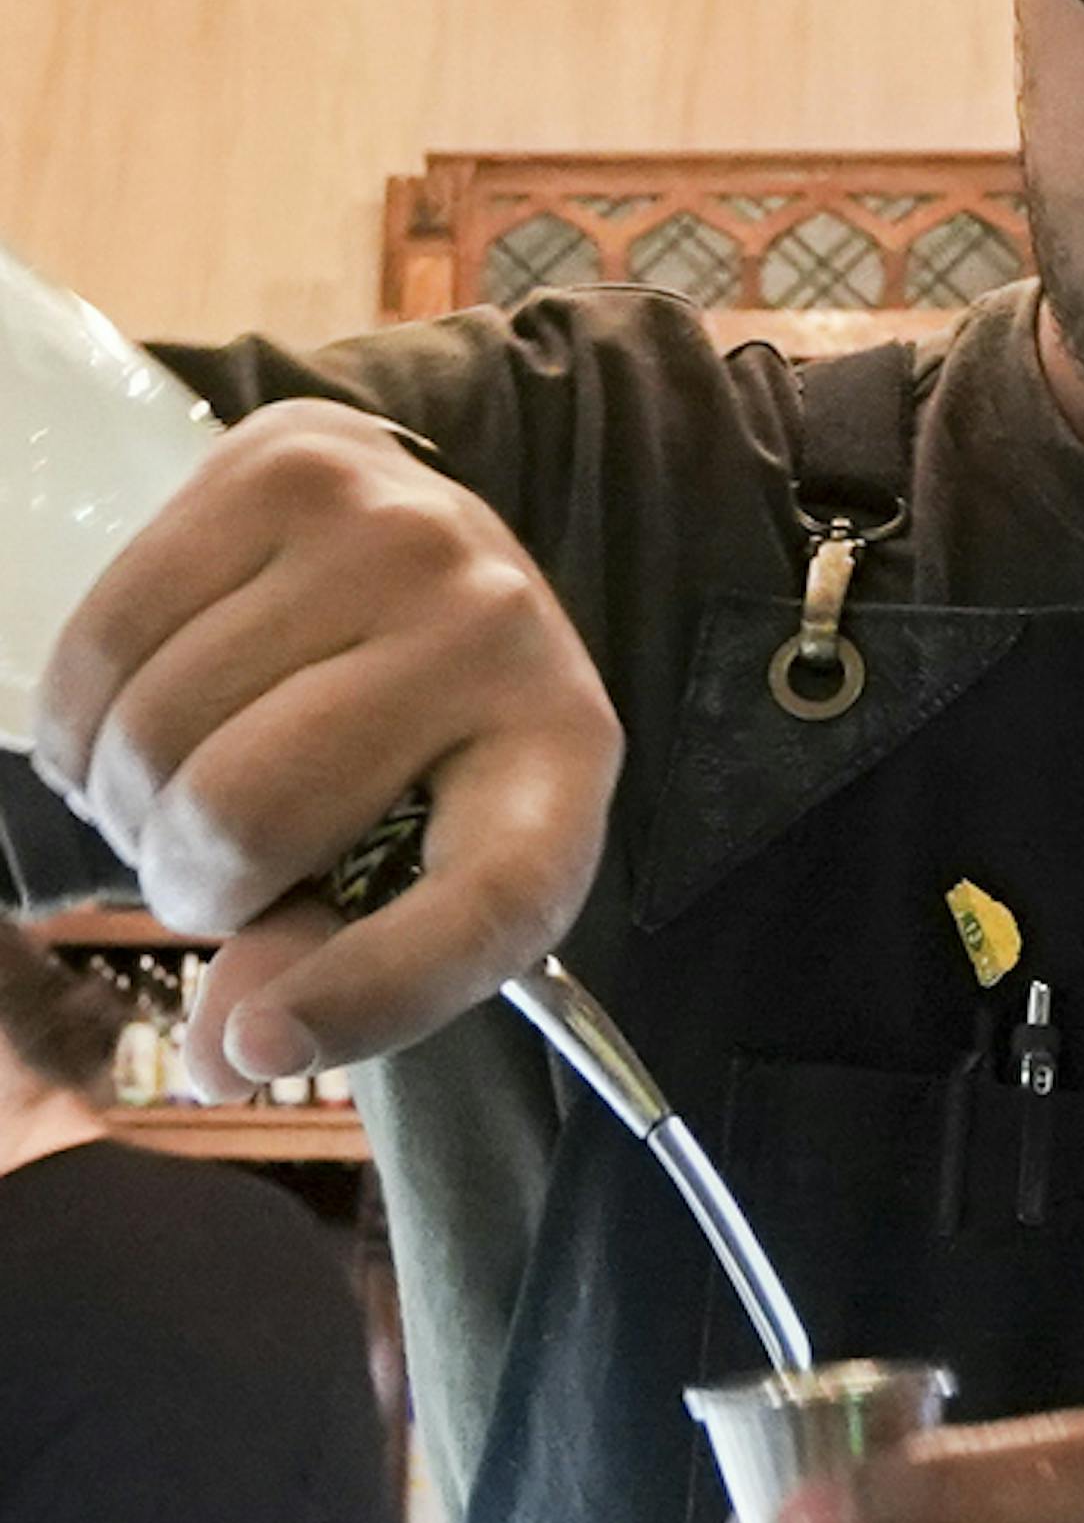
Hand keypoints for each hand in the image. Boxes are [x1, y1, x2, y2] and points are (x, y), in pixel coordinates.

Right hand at [32, 402, 621, 1092]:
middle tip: (207, 873)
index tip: (255, 1045)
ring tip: (178, 791)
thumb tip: (222, 1059)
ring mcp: (394, 534)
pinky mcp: (286, 463)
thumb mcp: (425, 869)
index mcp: (563, 768)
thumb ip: (334, 969)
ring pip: (156, 733)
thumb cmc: (426, 747)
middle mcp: (497, 632)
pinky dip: (82, 726)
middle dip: (188, 885)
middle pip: (248, 816)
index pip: (480, 906)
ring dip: (128, 804)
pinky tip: (130, 729)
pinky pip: (104, 641)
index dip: (365, 992)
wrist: (432, 554)